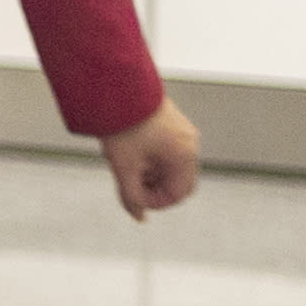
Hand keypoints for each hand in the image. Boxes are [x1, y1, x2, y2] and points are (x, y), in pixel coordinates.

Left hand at [100, 97, 200, 219]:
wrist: (115, 88)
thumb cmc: (121, 127)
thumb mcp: (123, 167)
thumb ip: (131, 196)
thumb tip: (139, 217)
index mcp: (185, 156)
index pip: (177, 194)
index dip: (153, 201)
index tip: (131, 195)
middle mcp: (190, 144)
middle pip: (176, 181)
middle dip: (152, 187)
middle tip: (128, 180)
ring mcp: (184, 132)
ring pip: (169, 166)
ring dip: (149, 173)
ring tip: (125, 162)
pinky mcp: (173, 124)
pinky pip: (166, 151)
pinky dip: (150, 158)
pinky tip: (129, 151)